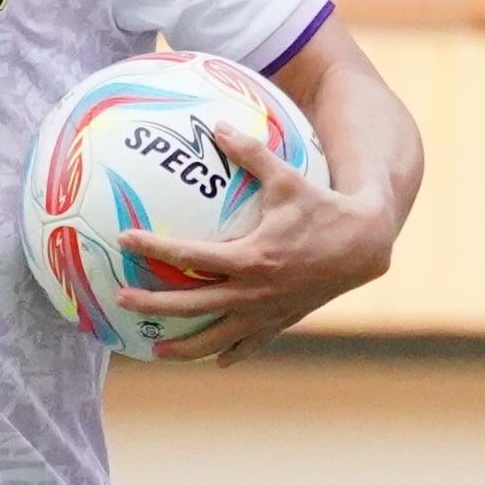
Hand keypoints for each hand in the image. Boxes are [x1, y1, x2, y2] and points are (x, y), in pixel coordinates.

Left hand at [117, 108, 387, 363]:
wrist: (364, 246)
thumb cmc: (323, 207)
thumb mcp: (287, 177)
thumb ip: (250, 153)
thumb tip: (216, 124)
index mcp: (251, 257)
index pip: (190, 256)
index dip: (154, 248)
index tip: (123, 240)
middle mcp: (255, 291)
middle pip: (192, 304)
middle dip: (154, 304)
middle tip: (120, 298)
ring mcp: (267, 312)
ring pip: (218, 336)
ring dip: (185, 345)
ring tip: (155, 350)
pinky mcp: (282, 321)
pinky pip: (251, 343)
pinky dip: (231, 352)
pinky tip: (215, 360)